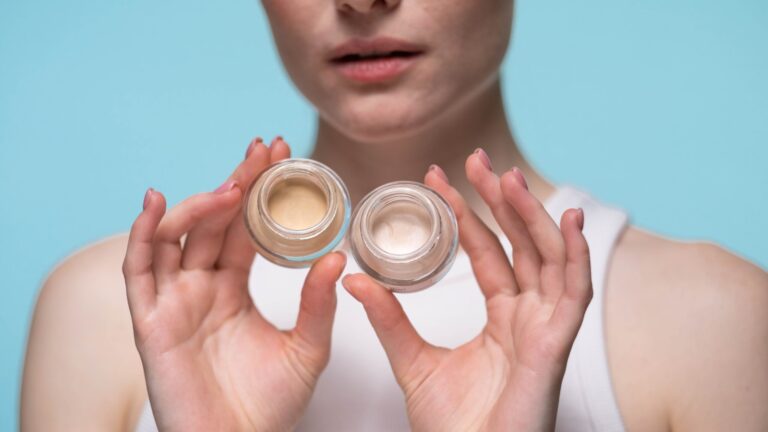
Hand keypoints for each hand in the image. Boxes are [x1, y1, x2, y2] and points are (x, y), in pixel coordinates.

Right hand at [122, 138, 345, 431]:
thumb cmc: (270, 406)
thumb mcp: (307, 348)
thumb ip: (317, 304)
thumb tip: (338, 257)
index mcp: (232, 289)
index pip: (242, 229)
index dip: (257, 193)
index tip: (279, 157)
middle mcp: (200, 288)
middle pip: (212, 224)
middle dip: (235, 185)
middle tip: (261, 152)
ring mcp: (173, 301)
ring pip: (175, 238)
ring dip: (199, 206)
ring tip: (231, 186)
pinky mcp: (150, 322)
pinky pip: (137, 272)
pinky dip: (142, 235)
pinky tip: (157, 203)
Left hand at [342, 150, 591, 431]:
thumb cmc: (451, 426)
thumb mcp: (411, 360)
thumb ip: (388, 318)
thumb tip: (354, 277)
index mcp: (502, 319)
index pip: (488, 252)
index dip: (469, 214)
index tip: (441, 179)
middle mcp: (528, 317)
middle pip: (521, 245)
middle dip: (502, 200)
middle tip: (477, 160)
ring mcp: (545, 329)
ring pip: (549, 259)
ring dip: (533, 216)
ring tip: (508, 177)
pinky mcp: (556, 347)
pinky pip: (575, 294)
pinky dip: (577, 256)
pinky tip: (571, 220)